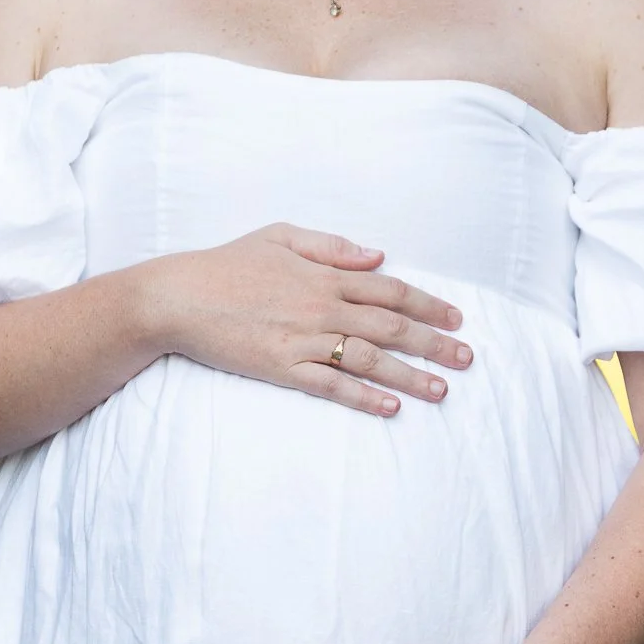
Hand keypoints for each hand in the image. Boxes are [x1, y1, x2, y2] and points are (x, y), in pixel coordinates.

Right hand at [131, 224, 473, 416]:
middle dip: (433, 343)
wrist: (176, 297)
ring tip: (440, 390)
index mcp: (323, 275)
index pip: (389, 289)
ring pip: (368, 358)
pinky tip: (390, 407)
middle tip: (466, 359)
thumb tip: (378, 254)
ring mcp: (301, 339)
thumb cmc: (226, 265)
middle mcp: (320, 306)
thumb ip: (331, 246)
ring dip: (408, 375)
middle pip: (390, 326)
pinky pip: (330, 385)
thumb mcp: (279, 237)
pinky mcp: (281, 367)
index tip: (456, 319)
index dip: (427, 304)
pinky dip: (363, 396)